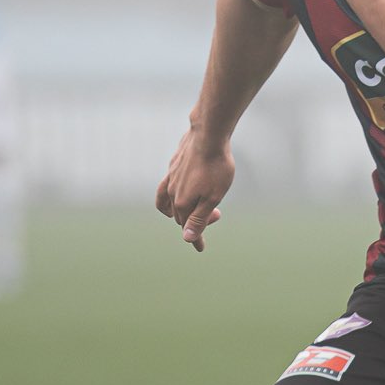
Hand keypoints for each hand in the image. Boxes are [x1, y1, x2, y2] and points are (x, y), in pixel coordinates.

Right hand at [155, 128, 234, 251]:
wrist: (208, 135)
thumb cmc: (216, 167)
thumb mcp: (213, 196)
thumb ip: (199, 218)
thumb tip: (187, 238)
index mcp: (182, 202)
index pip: (187, 227)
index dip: (196, 238)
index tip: (201, 248)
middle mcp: (172, 192)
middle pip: (180, 215)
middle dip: (195, 219)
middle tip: (218, 213)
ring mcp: (170, 177)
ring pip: (167, 201)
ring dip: (177, 210)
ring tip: (185, 211)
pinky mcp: (173, 165)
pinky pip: (166, 185)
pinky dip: (171, 194)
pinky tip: (180, 187)